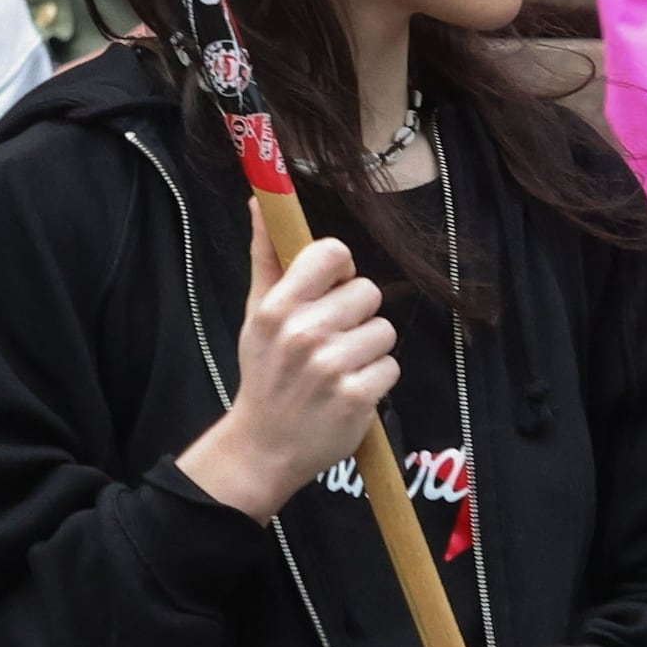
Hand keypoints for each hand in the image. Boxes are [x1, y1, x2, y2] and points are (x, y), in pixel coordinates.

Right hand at [175, 233, 397, 517]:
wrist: (265, 444)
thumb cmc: (265, 373)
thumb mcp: (255, 313)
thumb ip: (266, 257)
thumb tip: (260, 202)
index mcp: (277, 306)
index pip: (332, 253)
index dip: (340, 269)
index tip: (330, 289)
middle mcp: (303, 332)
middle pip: (368, 291)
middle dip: (357, 315)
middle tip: (332, 339)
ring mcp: (331, 366)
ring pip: (384, 331)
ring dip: (369, 350)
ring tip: (341, 367)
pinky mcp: (357, 396)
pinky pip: (391, 367)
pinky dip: (376, 381)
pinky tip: (350, 391)